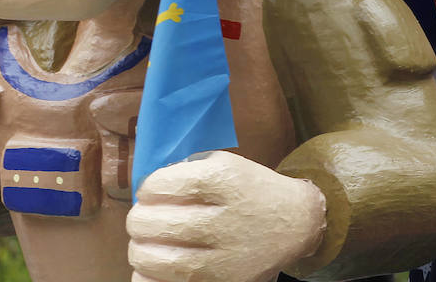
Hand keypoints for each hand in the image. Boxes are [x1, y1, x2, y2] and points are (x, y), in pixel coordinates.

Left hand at [128, 150, 325, 281]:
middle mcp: (223, 220)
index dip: (148, 189)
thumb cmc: (254, 192)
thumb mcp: (229, 165)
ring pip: (150, 258)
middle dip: (139, 218)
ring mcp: (221, 259)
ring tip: (150, 242)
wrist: (295, 225)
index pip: (159, 186)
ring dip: (140, 248)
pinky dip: (149, 276)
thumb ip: (188, 170)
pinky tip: (157, 266)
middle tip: (147, 218)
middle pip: (149, 222)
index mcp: (224, 182)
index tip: (153, 191)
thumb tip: (146, 190)